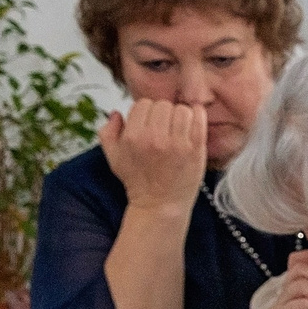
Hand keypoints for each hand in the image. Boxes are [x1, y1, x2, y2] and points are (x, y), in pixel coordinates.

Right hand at [99, 98, 207, 215]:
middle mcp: (154, 138)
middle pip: (163, 104)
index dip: (147, 111)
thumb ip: (108, 132)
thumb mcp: (113, 157)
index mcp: (133, 136)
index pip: (143, 104)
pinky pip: (199, 119)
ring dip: (181, 115)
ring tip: (179, 127)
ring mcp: (177, 143)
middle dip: (164, 113)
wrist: (160, 204)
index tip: (150, 122)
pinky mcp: (195, 149)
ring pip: (182, 109)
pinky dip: (198, 116)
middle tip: (165, 126)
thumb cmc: (139, 181)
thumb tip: (116, 113)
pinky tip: (194, 121)